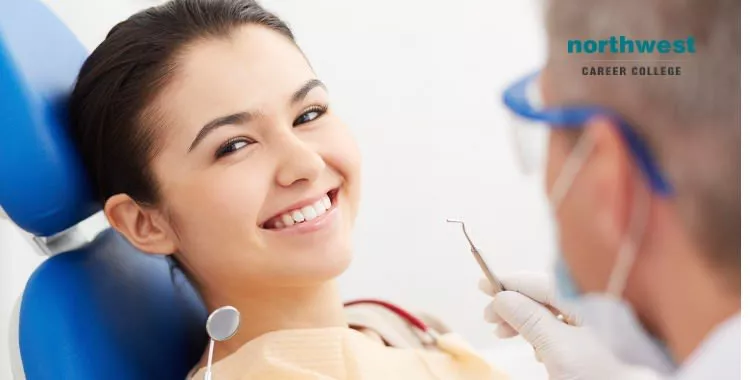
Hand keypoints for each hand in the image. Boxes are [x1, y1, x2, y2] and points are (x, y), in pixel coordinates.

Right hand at [480, 273, 662, 379]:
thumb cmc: (598, 377)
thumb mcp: (557, 349)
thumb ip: (530, 320)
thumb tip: (503, 298)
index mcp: (587, 302)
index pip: (541, 282)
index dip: (510, 283)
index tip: (484, 285)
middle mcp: (590, 309)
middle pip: (542, 295)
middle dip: (513, 304)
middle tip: (489, 318)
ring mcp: (590, 326)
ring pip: (546, 312)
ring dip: (521, 319)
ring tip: (502, 333)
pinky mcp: (588, 344)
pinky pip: (557, 327)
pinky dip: (537, 332)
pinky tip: (530, 345)